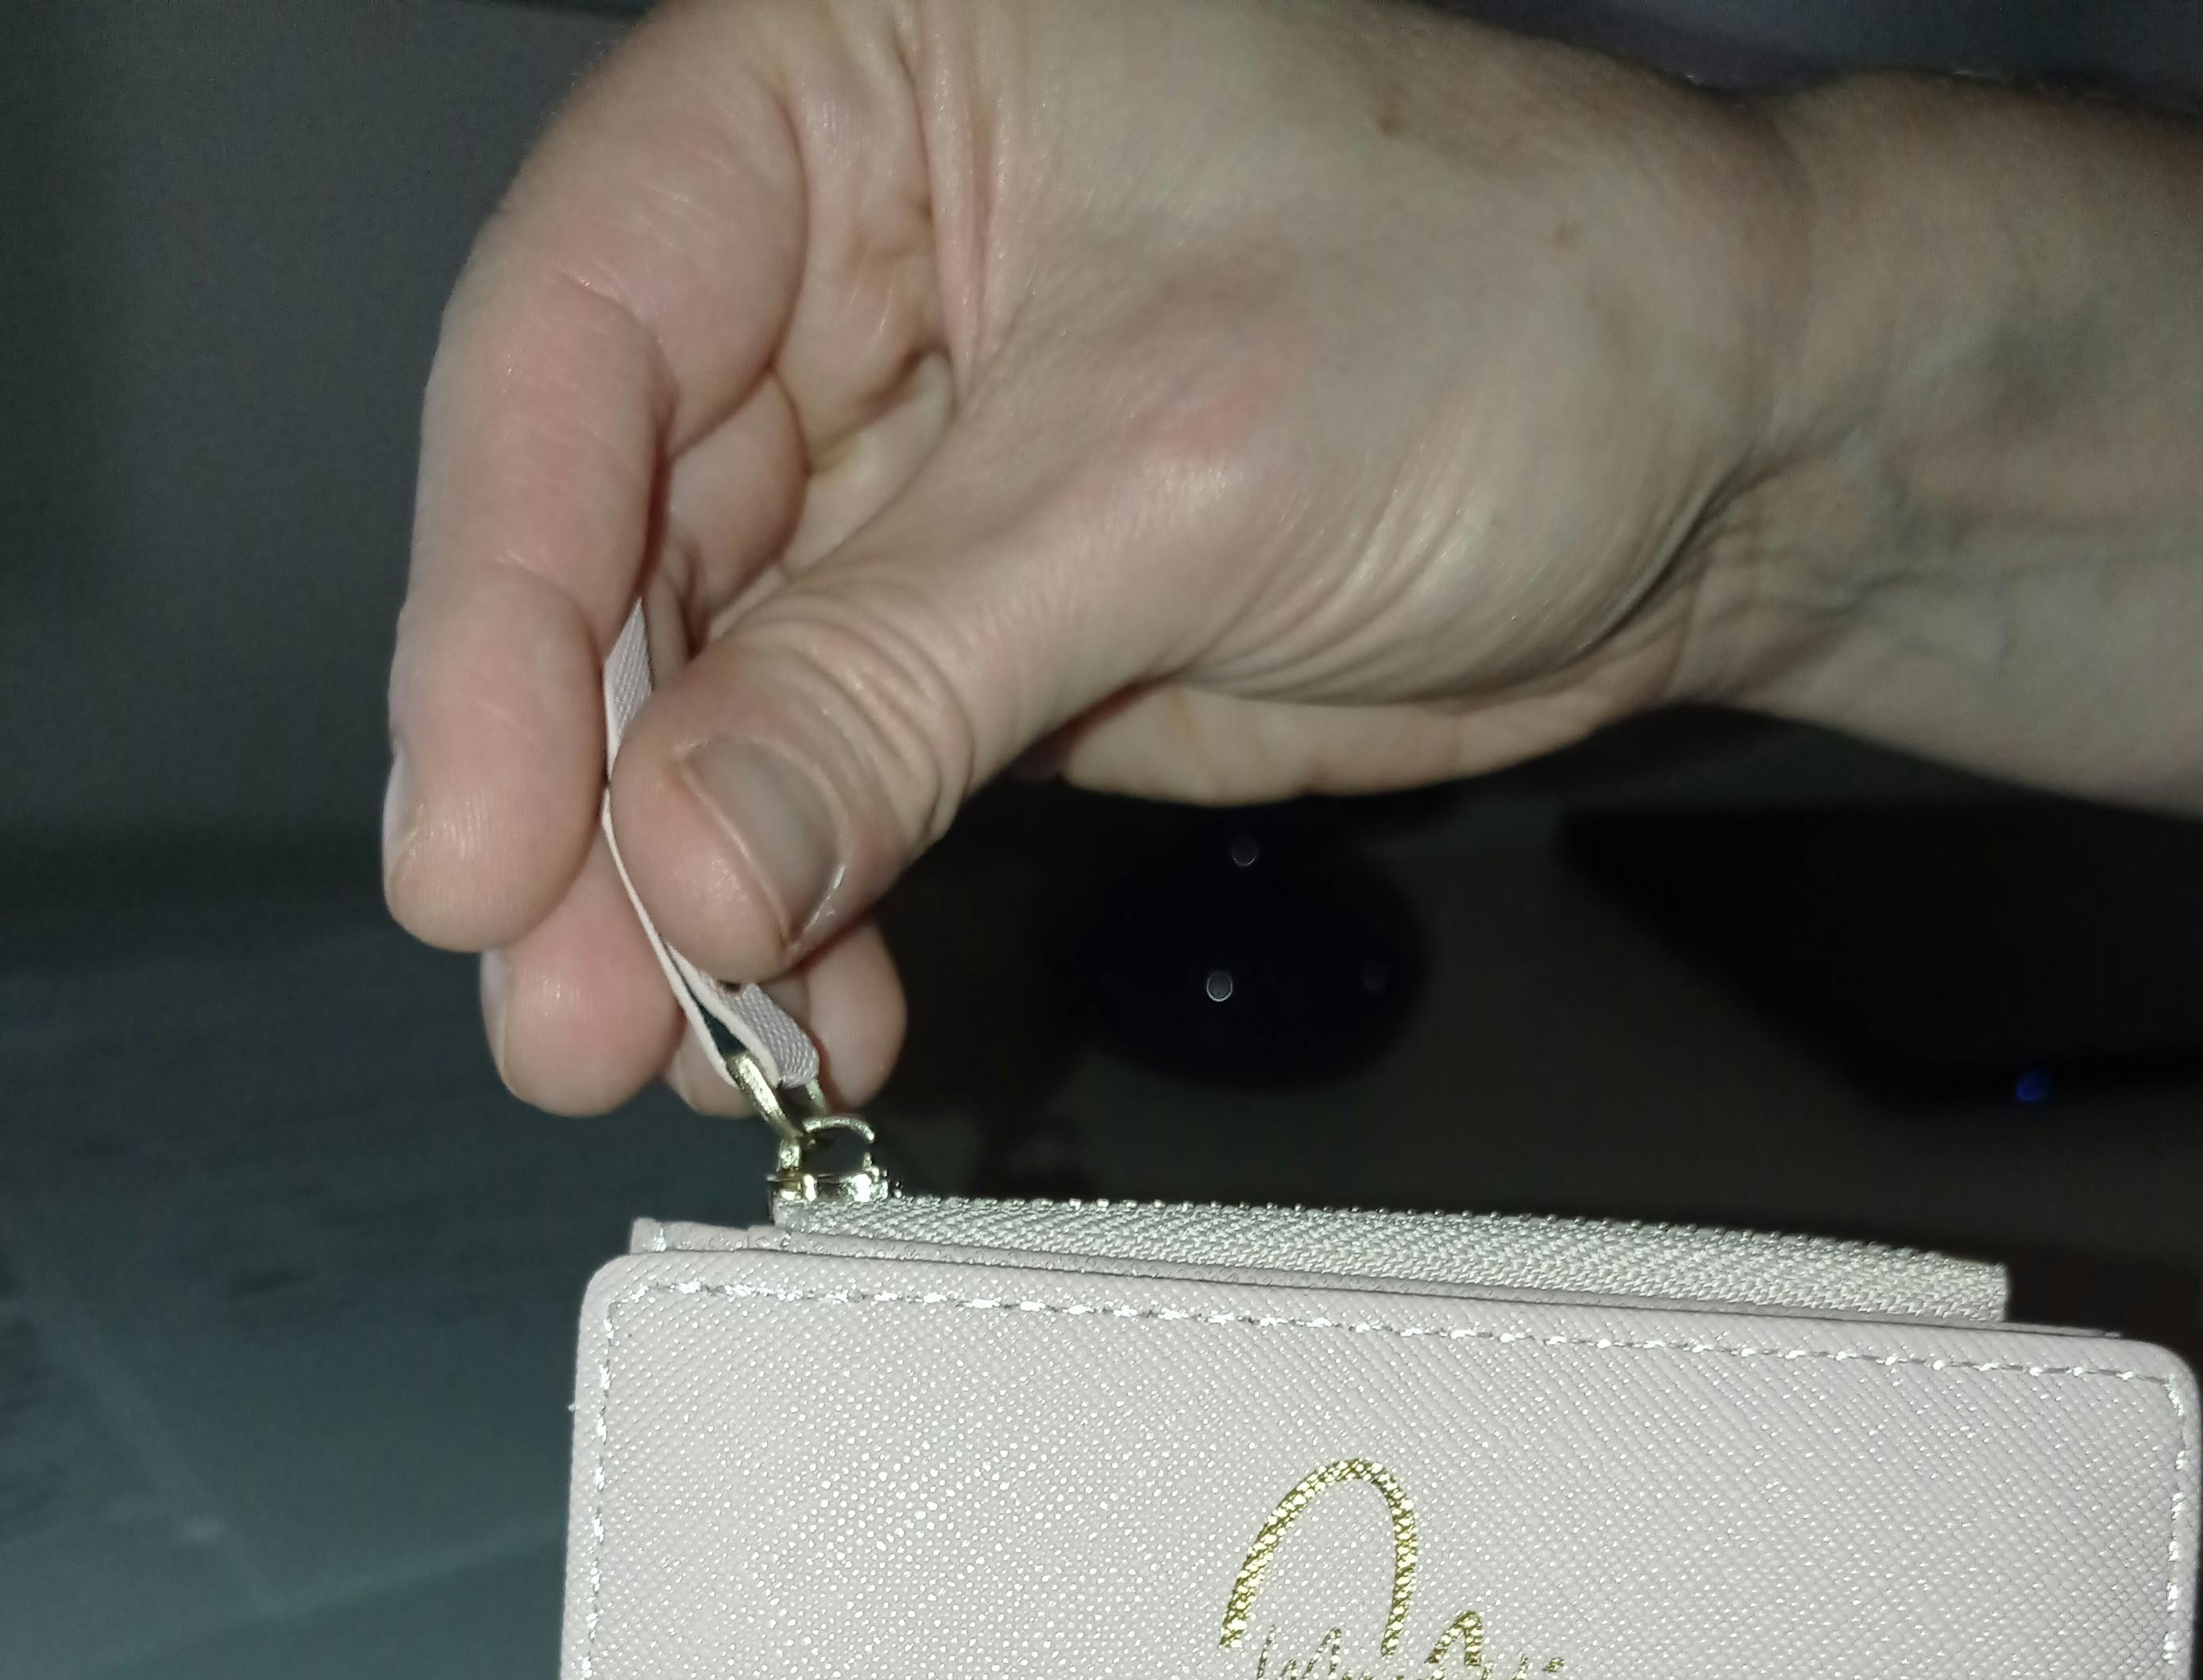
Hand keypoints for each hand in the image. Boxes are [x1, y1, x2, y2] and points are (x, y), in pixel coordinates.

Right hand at [384, 0, 1804, 1109]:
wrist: (1719, 447)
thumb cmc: (1515, 315)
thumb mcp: (1178, 470)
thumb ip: (904, 675)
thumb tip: (689, 868)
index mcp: (840, 92)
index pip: (574, 348)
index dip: (499, 620)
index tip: (478, 852)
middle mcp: (831, 268)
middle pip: (609, 552)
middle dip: (583, 807)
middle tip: (565, 1013)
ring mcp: (893, 468)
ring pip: (705, 701)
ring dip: (681, 898)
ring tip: (677, 1057)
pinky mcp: (972, 630)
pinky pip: (828, 788)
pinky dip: (808, 914)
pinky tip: (809, 1019)